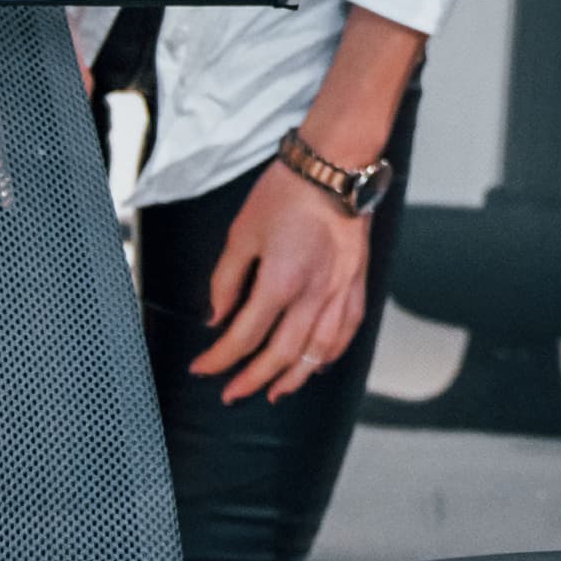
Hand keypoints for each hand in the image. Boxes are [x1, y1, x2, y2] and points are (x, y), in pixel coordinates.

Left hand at [191, 160, 371, 404]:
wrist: (334, 168)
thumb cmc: (287, 193)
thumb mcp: (241, 233)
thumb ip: (226, 281)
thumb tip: (217, 317)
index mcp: (280, 282)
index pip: (244, 337)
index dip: (219, 359)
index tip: (203, 367)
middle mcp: (313, 295)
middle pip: (281, 354)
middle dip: (253, 379)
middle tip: (232, 393)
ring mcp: (340, 292)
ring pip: (318, 352)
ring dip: (294, 378)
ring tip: (275, 392)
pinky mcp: (357, 284)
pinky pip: (346, 331)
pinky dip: (331, 354)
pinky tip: (318, 363)